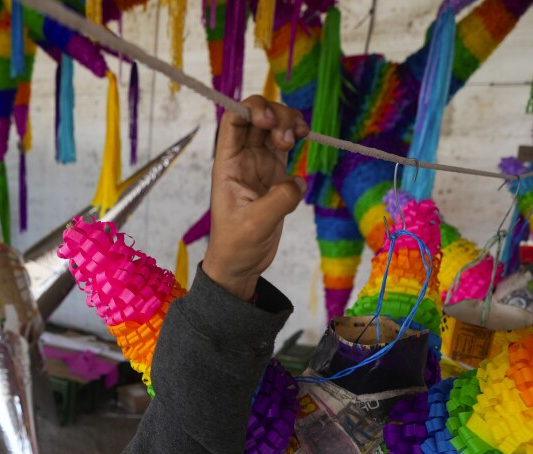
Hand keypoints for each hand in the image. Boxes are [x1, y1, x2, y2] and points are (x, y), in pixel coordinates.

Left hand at [202, 96, 309, 300]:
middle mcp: (242, 158)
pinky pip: (287, 143)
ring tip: (298, 137)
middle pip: (258, 116)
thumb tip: (298, 182)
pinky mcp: (275, 174)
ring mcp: (259, 164)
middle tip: (288, 140)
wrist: (240, 264)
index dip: (251, 110)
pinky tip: (305, 138)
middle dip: (276, 116)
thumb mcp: (257, 224)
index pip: (233, 120)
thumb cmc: (237, 245)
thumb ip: (279, 199)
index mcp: (227, 164)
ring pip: (274, 126)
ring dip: (289, 122)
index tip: (269, 123)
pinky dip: (297, 135)